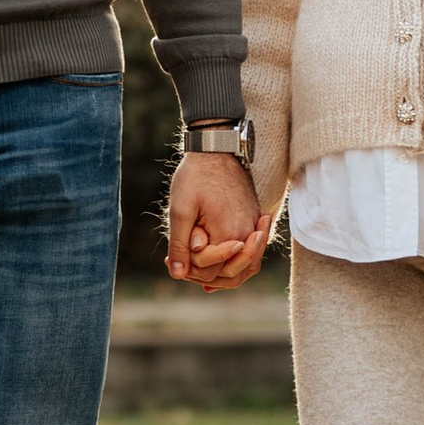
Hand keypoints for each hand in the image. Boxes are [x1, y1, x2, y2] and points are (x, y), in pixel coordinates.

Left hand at [168, 151, 266, 289]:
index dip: (189, 268)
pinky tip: (215, 263)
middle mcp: (248, 235)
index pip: (211, 271)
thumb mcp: (181, 210)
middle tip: (179, 264)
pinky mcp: (254, 222)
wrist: (217, 149)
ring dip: (220, 272)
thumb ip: (180, 244)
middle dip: (203, 274)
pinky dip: (233, 262)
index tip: (170, 257)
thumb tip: (177, 274)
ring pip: (244, 268)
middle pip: (230, 275)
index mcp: (230, 234)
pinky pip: (249, 253)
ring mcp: (254, 228)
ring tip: (195, 267)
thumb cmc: (196, 176)